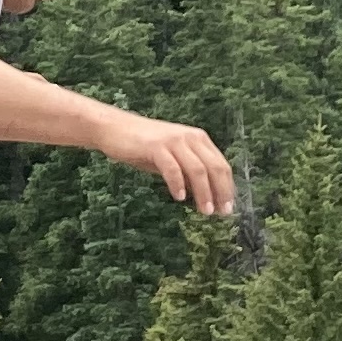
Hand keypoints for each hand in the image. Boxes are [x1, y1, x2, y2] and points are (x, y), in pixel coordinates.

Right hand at [100, 109, 235, 213]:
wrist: (113, 128)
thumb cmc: (142, 145)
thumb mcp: (171, 157)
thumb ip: (187, 171)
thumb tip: (204, 194)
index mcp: (198, 139)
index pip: (221, 164)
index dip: (227, 187)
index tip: (227, 207)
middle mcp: (190, 137)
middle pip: (214, 167)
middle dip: (220, 192)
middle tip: (220, 213)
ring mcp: (173, 140)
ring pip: (197, 170)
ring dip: (203, 192)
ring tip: (205, 210)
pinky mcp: (156, 146)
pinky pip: (172, 168)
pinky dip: (178, 184)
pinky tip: (179, 198)